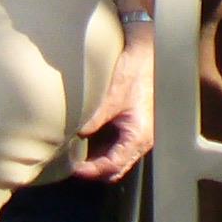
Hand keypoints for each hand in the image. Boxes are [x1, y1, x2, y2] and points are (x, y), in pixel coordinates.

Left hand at [68, 26, 154, 180]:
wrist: (149, 50)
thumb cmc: (135, 70)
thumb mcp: (112, 95)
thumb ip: (94, 119)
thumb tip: (76, 135)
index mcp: (138, 135)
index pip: (112, 166)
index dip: (90, 171)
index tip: (72, 167)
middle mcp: (144, 139)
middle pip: (118, 168)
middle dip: (96, 171)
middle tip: (74, 164)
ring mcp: (143, 133)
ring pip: (121, 159)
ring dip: (102, 160)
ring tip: (80, 154)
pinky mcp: (139, 125)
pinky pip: (123, 147)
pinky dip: (108, 149)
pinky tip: (93, 140)